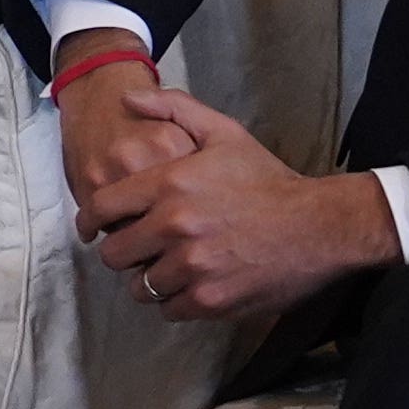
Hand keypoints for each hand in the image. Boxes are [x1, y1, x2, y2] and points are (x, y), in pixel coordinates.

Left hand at [63, 64, 394, 324]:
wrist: (318, 225)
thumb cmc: (268, 179)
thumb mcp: (224, 132)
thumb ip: (172, 109)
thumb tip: (127, 99)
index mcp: (170, 183)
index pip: (101, 208)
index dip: (90, 221)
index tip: (93, 228)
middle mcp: (174, 226)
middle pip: (113, 253)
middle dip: (121, 251)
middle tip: (138, 249)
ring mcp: (191, 266)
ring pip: (139, 286)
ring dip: (148, 279)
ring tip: (166, 269)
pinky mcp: (209, 299)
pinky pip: (168, 309)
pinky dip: (174, 301)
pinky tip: (190, 285)